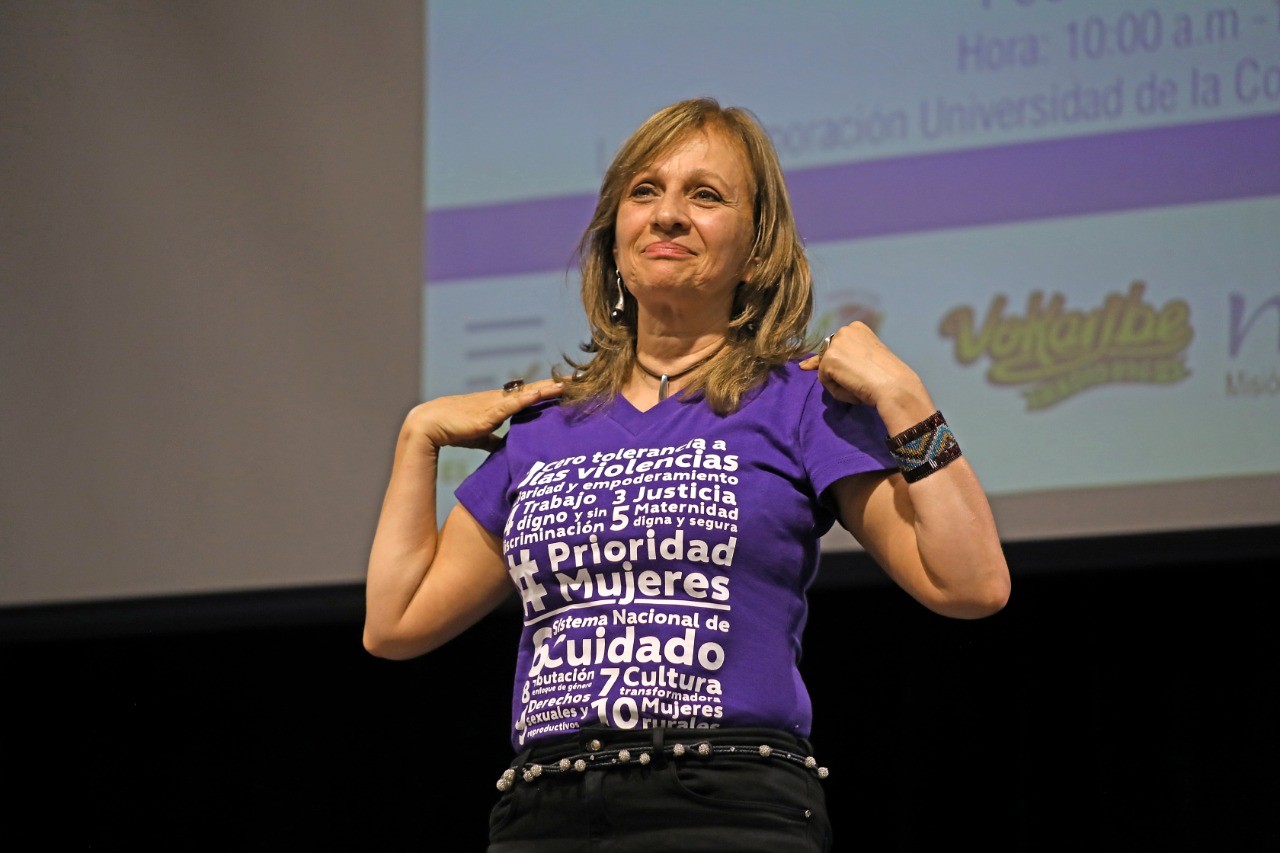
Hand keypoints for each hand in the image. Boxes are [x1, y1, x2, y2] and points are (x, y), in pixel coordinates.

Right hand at [405, 378, 563, 451]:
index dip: (548, 392)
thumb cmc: (453, 429)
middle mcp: (499, 400)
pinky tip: (540, 394)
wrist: (429, 425)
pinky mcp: (487, 413)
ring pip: (526, 394)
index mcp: (499, 405)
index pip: (529, 396)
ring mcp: (494, 404)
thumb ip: (494, 441)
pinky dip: (527, 399)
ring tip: (567, 384)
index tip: (568, 388)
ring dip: (547, 390)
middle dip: (555, 386)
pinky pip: (511, 404)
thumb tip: (506, 449)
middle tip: (578, 380)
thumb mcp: (480, 437)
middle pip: (533, 390)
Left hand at [799, 322, 931, 420]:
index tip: (850, 369)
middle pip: (828, 357)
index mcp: (857, 328)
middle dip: (837, 371)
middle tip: (858, 380)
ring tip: (860, 385)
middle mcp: (844, 330)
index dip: (838, 361)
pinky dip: (837, 390)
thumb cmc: (887, 376)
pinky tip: (853, 388)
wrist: (894, 385)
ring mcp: (835, 344)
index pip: (835, 345)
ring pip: (825, 370)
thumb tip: (806, 364)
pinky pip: (824, 381)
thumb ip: (846, 358)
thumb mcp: (865, 359)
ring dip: (839, 382)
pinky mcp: (829, 360)